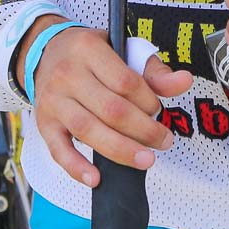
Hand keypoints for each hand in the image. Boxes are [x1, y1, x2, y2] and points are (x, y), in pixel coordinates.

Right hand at [22, 19, 192, 186]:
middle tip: (163, 141)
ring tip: (146, 160)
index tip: (158, 110)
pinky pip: (58, 150)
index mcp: (88, 49)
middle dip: (143, 130)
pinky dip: (76, 167)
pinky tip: (96, 178)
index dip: (148, 101)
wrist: (45, 53)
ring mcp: (54, 101)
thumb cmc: (89, 54)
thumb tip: (184, 81)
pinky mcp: (45, 124)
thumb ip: (152, 70)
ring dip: (121, 150)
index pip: (126, 82)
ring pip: (88, 130)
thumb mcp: (120, 50)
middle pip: (111, 109)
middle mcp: (67, 74)